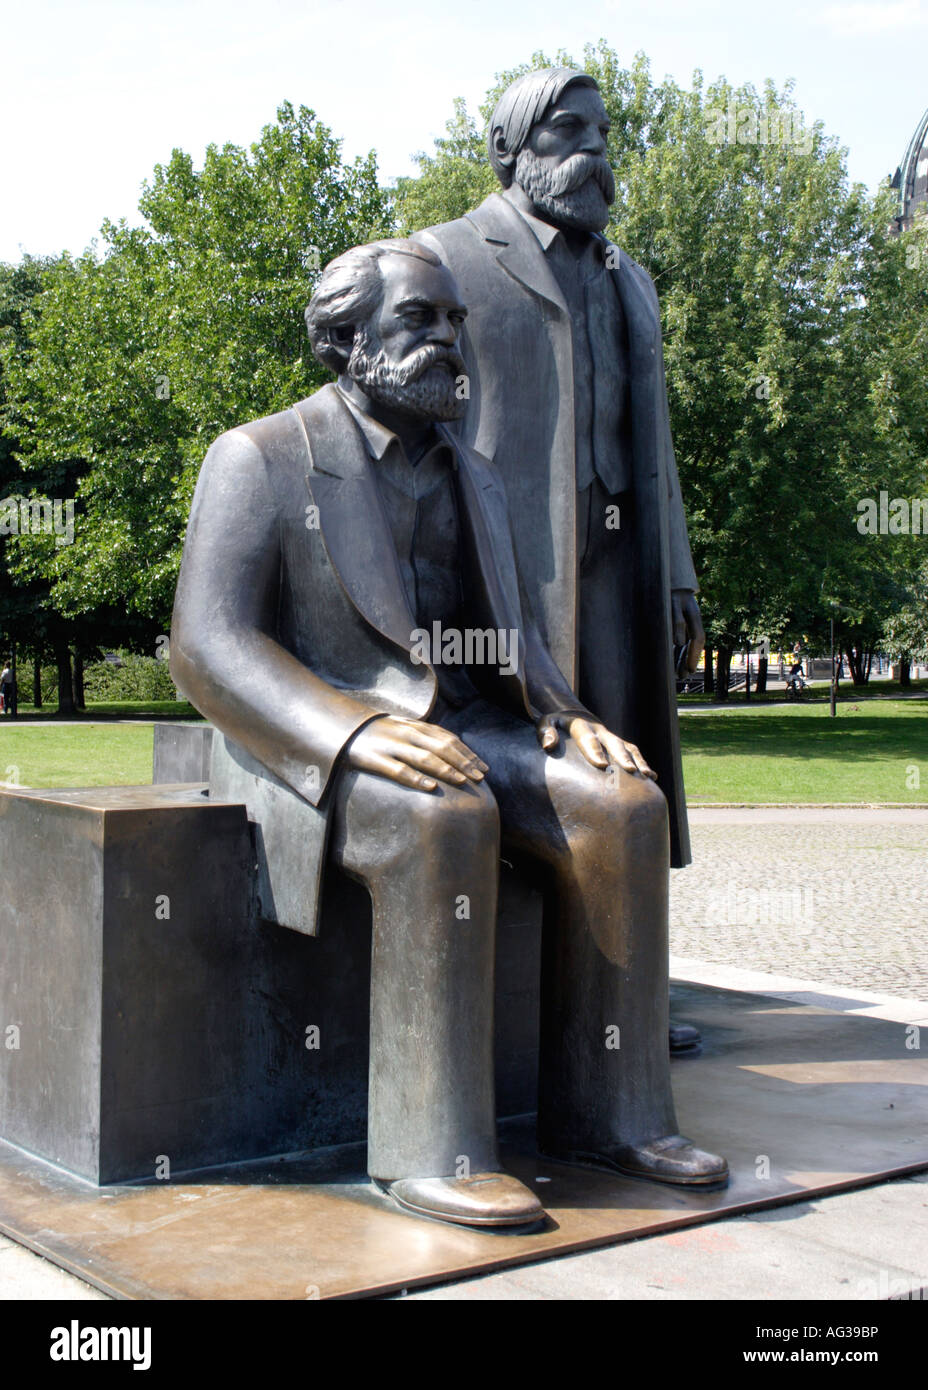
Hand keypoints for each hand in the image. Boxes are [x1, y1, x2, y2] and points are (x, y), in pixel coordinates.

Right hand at [346, 715, 487, 791]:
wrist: (342, 727)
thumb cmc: (378, 732)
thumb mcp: (403, 728)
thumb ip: (425, 737)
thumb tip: (453, 752)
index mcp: (415, 726)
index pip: (448, 739)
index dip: (468, 753)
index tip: (484, 768)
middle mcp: (406, 734)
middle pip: (441, 748)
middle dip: (463, 763)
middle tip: (480, 778)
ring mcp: (390, 746)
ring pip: (424, 758)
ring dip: (446, 769)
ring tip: (462, 782)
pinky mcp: (374, 759)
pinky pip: (398, 770)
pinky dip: (415, 778)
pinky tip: (430, 787)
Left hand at [536, 713, 655, 778]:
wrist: (574, 714)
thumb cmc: (557, 724)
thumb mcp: (546, 723)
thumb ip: (545, 732)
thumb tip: (548, 745)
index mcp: (582, 726)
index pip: (589, 739)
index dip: (595, 751)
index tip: (602, 765)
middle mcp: (600, 731)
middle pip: (614, 743)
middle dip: (622, 757)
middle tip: (630, 770)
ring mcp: (611, 737)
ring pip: (628, 747)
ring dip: (638, 761)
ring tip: (647, 776)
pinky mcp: (619, 743)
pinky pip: (634, 751)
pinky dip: (643, 762)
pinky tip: (652, 776)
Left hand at [671, 590, 704, 672]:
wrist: (670, 581)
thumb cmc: (670, 592)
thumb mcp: (671, 605)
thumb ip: (677, 623)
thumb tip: (680, 643)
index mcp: (694, 616)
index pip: (697, 639)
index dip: (694, 655)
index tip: (689, 669)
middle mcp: (693, 621)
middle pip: (694, 644)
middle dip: (689, 660)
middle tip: (683, 675)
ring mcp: (688, 622)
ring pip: (688, 644)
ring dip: (684, 658)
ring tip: (679, 673)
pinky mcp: (681, 623)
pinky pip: (682, 640)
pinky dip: (679, 651)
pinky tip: (674, 661)